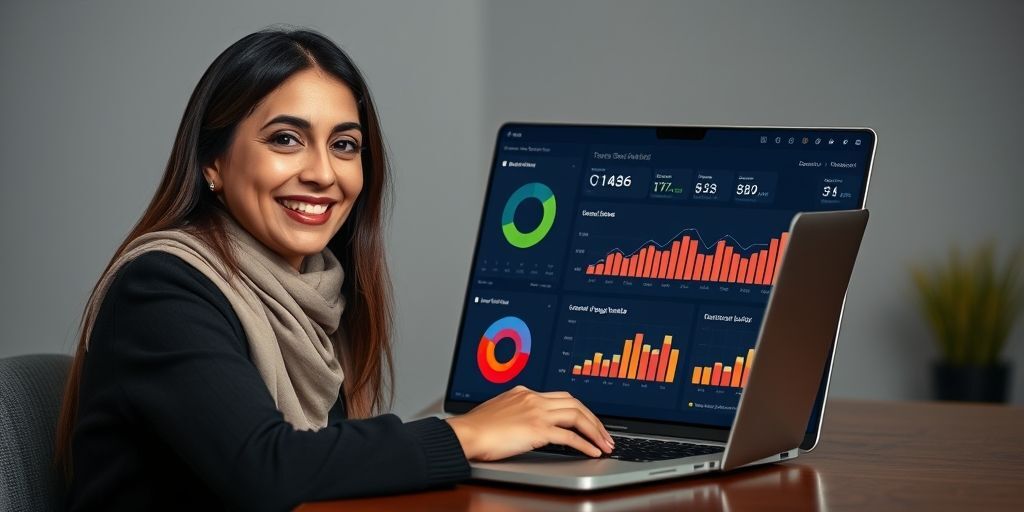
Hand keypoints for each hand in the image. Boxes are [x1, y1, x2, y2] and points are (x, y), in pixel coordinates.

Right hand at [445, 385, 613, 461]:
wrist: (465, 434)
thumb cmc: (475, 428)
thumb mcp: (498, 411)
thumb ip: (515, 412)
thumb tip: (525, 423)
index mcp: (524, 392)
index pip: (560, 397)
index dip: (579, 409)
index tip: (588, 421)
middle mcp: (533, 398)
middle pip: (575, 403)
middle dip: (594, 419)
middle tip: (605, 434)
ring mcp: (536, 412)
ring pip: (577, 416)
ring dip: (595, 431)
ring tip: (605, 444)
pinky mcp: (537, 429)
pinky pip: (569, 436)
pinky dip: (585, 444)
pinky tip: (592, 452)